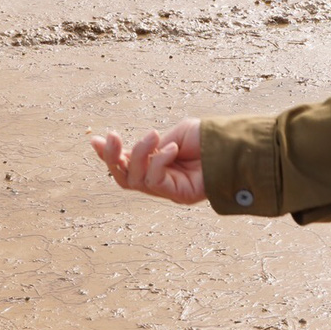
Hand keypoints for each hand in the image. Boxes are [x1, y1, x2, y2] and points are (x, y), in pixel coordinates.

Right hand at [89, 119, 203, 204]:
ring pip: (135, 180)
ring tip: (153, 136)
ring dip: (138, 155)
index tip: (95, 140)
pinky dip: (158, 162)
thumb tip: (135, 148)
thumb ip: (155, 145)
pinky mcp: (177, 195)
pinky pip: (154, 181)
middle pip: (123, 178)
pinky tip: (173, 149)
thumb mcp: (176, 134)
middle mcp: (159, 179)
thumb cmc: (210, 140)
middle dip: (111, 158)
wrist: (234, 147)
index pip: (126, 164)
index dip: (109, 155)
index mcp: (157, 164)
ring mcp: (167, 189)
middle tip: (111, 137)